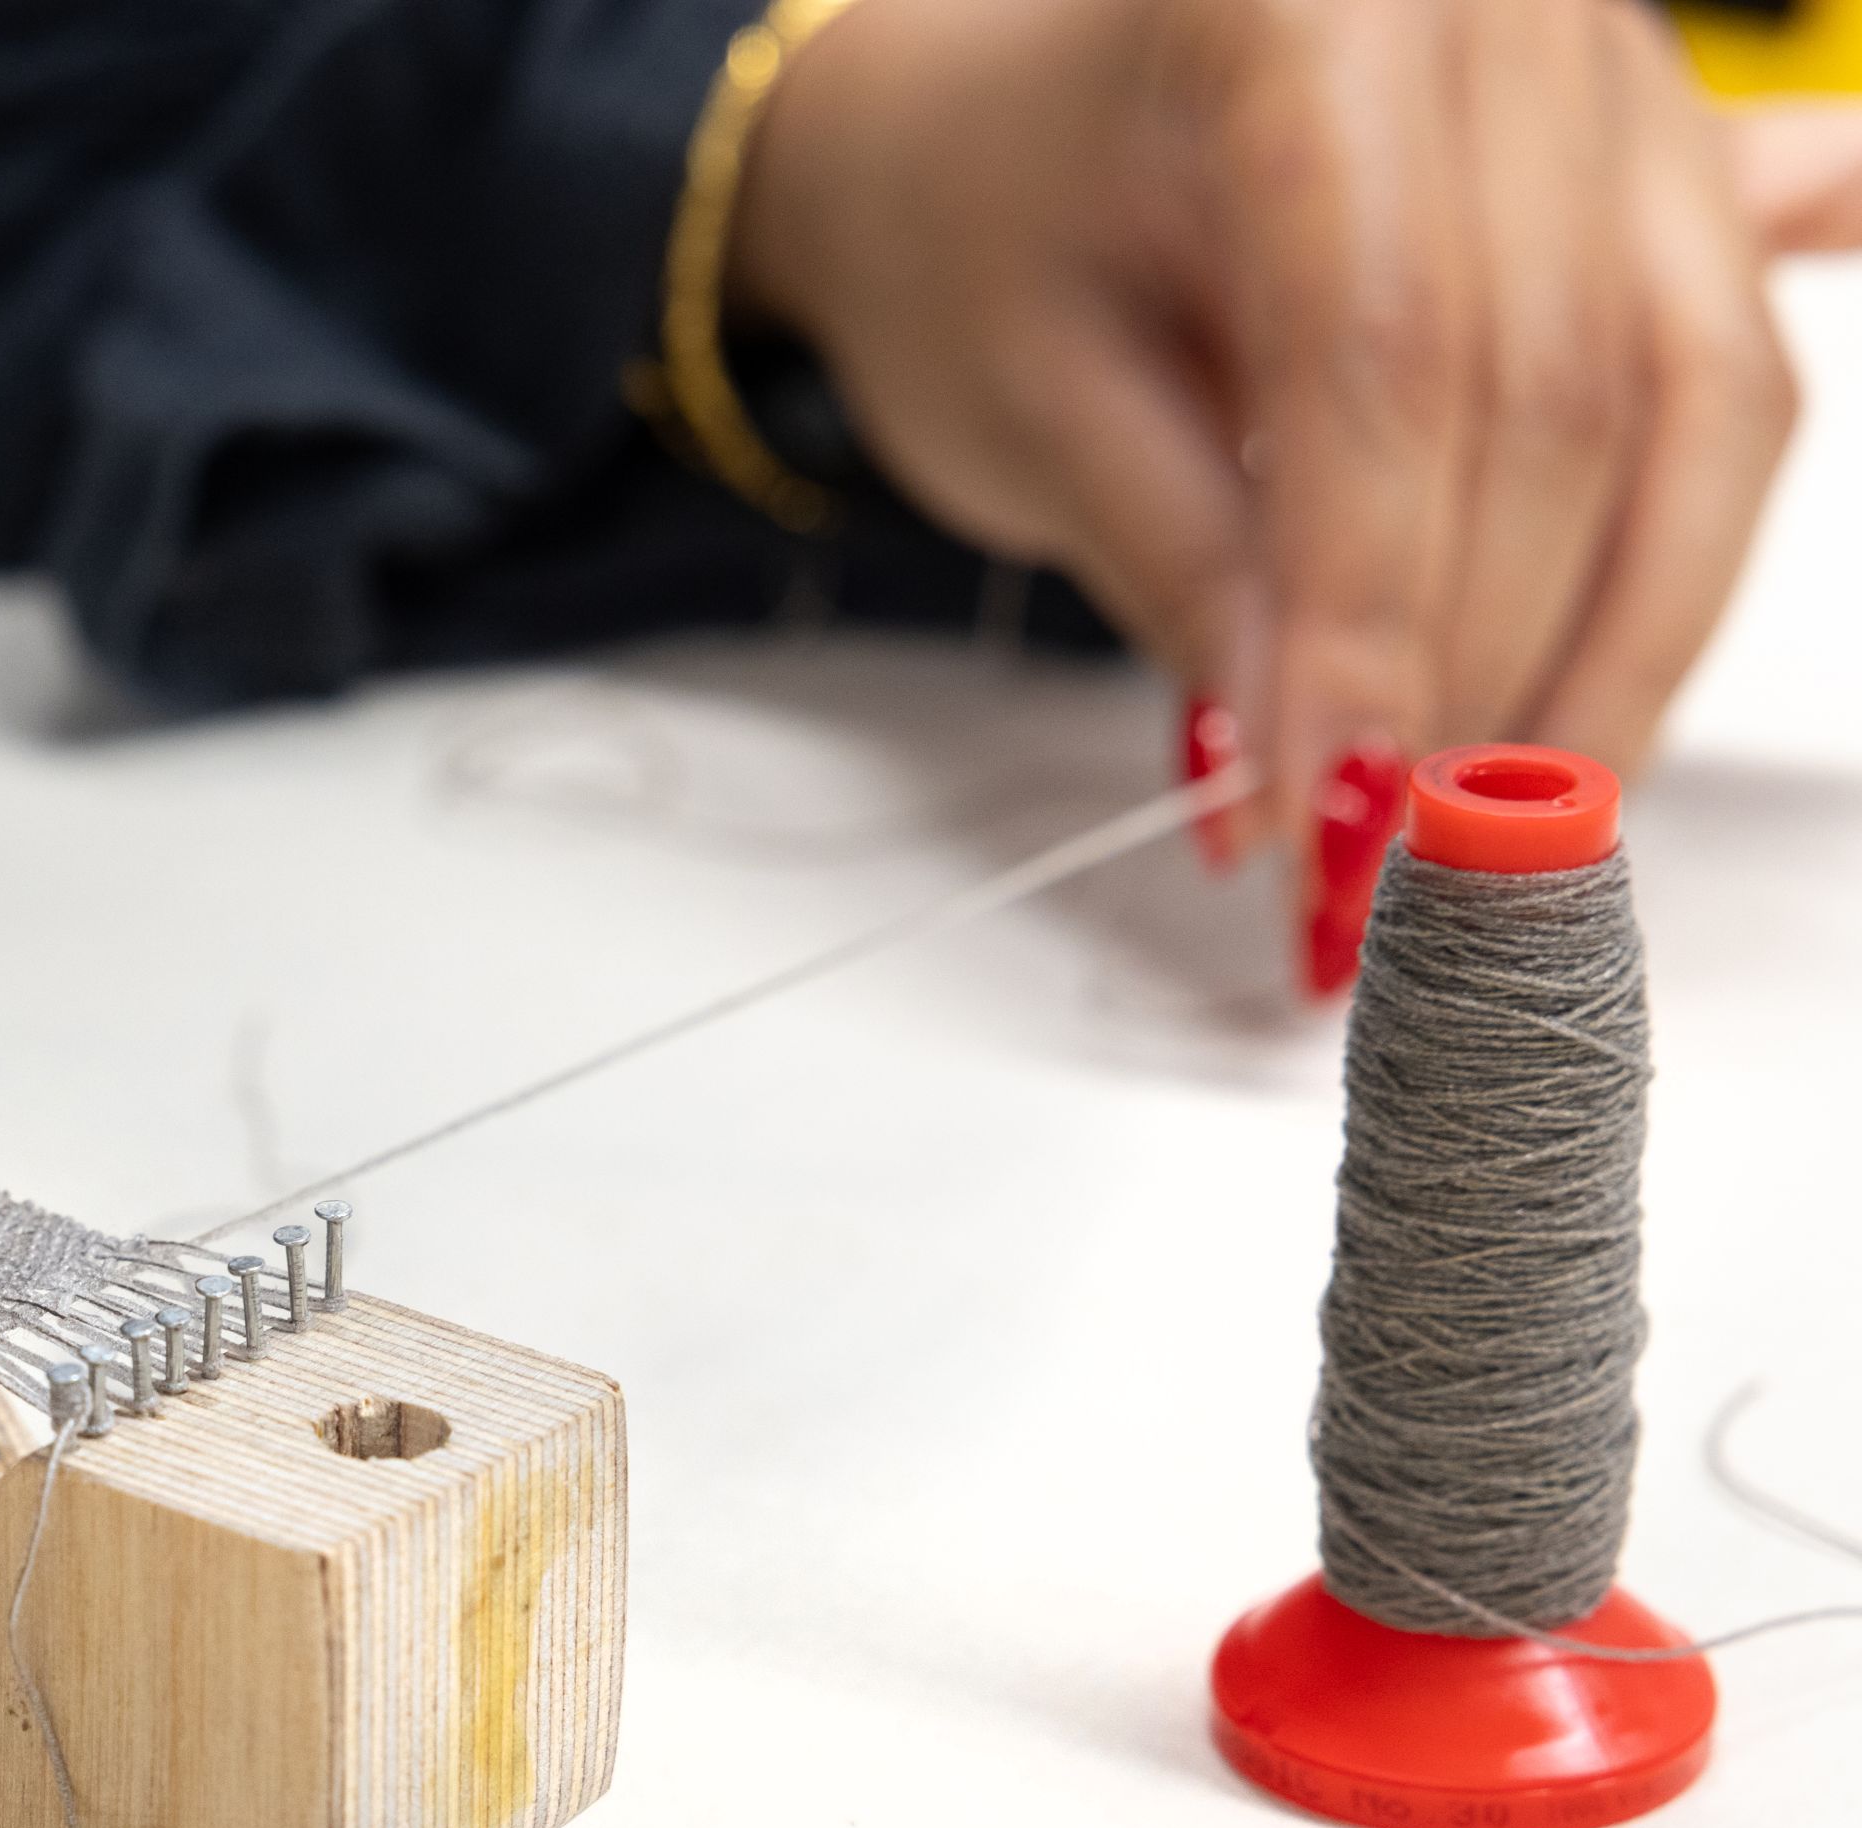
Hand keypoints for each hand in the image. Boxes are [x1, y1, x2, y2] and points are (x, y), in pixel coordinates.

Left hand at [732, 0, 1861, 979]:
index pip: (1386, 359)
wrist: (989, 116)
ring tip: (1502, 814)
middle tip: (1398, 852)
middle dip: (1486, 660)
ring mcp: (1619, 79)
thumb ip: (1186, 572)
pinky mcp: (1666, 161)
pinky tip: (1677, 618)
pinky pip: (1734, 350)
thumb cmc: (984, 216)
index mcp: (1311, 13)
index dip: (1372, 616)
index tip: (1328, 810)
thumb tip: (1307, 773)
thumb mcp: (1029, 397)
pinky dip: (1703, 512)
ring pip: (1698, 402)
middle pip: (1563, 391)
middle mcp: (1508, 12)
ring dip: (1613, 643)